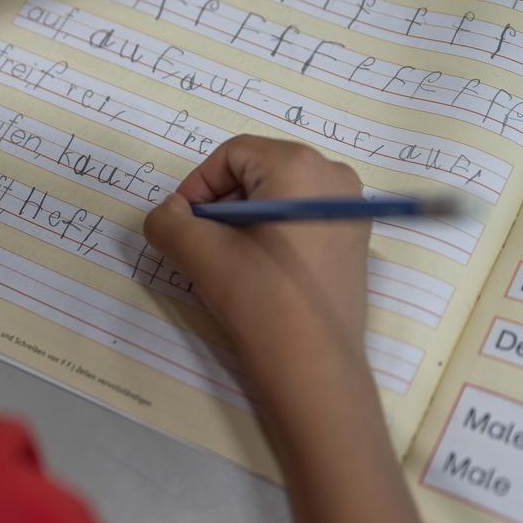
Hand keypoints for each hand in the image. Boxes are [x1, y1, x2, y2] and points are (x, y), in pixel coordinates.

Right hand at [144, 136, 370, 386]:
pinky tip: (259, 274)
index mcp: (298, 165)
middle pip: (257, 172)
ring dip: (243, 223)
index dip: (198, 186)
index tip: (184, 225)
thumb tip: (169, 212)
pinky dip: (272, 236)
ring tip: (229, 264)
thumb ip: (168, 220)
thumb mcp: (200, 254)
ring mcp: (349, 209)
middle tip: (203, 246)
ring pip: (277, 198)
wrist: (313, 367)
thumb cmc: (260, 299)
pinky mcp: (354, 240)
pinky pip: (301, 219)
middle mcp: (334, 175)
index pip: (231, 155)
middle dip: (221, 205)